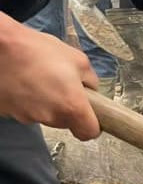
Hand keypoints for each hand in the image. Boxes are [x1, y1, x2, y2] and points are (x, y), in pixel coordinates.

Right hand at [0, 20, 99, 138]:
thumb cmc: (36, 50)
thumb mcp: (77, 59)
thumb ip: (90, 81)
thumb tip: (90, 90)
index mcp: (71, 106)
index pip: (88, 133)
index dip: (92, 125)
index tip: (90, 115)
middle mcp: (50, 117)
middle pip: (65, 122)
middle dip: (66, 107)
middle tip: (60, 84)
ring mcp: (26, 117)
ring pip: (44, 115)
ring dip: (45, 102)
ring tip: (38, 78)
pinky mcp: (8, 113)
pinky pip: (24, 110)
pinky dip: (26, 100)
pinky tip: (23, 82)